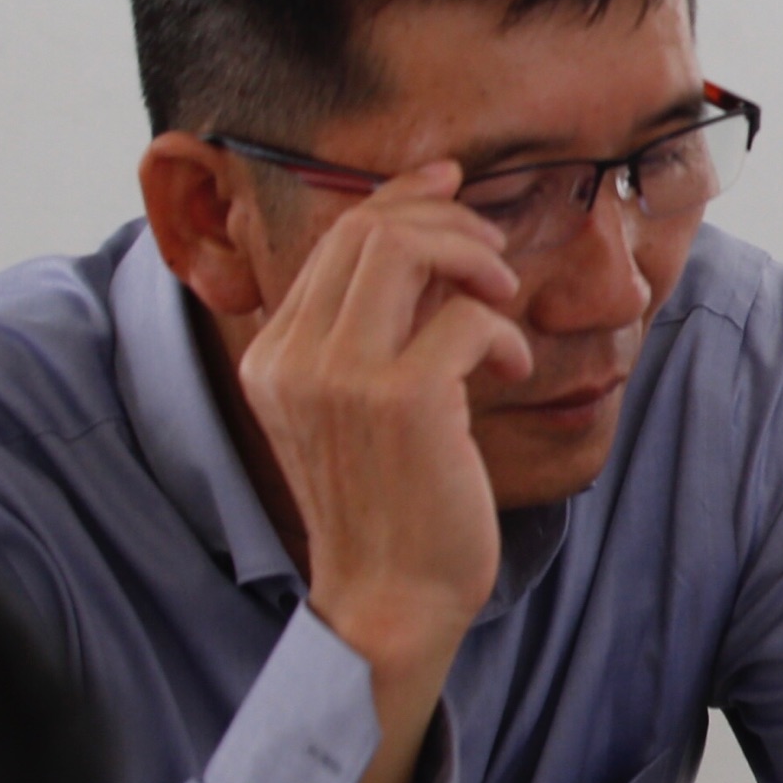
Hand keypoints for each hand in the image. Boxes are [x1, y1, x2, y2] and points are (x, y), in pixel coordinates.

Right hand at [237, 160, 530, 673]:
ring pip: (407, 250)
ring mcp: (341, 378)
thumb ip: (374, 332)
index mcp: (274, 355)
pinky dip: (503, 334)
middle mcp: (292, 358)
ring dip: (474, 259)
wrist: (388, 600)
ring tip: (502, 299)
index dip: (402, 196)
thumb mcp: (359, 409)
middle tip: (495, 256)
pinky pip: (467, 318)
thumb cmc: (393, 506)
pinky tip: (509, 373)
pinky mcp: (402, 401)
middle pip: (369, 229)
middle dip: (448, 221)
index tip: (454, 182)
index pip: (335, 238)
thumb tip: (429, 240)